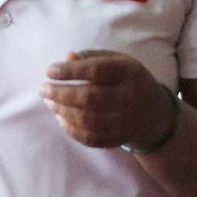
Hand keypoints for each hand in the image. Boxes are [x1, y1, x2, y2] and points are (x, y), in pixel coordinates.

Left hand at [40, 49, 176, 149]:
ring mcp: (126, 121)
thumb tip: (66, 58)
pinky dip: (71, 130)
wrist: (153, 112)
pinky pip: (91, 138)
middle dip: (61, 94)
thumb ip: (91, 58)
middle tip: (43, 90)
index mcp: (129, 72)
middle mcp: (130, 97)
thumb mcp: (116, 61)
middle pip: (90, 98)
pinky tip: (61, 119)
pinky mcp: (120, 138)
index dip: (71, 72)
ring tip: (50, 102)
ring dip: (62, 112)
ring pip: (88, 120)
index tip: (49, 71)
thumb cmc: (126, 80)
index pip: (97, 71)